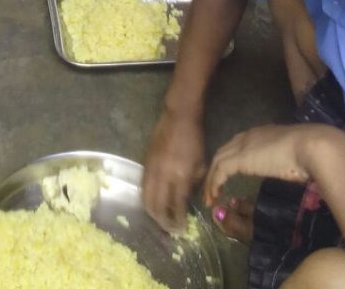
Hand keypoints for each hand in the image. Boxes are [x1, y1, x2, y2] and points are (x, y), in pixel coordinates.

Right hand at [143, 110, 207, 233]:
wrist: (179, 117)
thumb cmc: (194, 140)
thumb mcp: (201, 164)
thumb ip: (194, 185)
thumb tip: (187, 199)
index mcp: (180, 177)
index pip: (175, 206)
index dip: (177, 220)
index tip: (181, 228)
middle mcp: (162, 175)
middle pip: (156, 206)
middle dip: (162, 220)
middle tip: (168, 227)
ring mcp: (151, 168)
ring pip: (145, 197)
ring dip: (151, 211)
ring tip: (159, 217)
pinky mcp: (144, 162)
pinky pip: (142, 185)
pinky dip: (147, 197)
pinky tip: (153, 201)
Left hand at [203, 124, 334, 208]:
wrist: (311, 147)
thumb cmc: (309, 154)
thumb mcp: (295, 157)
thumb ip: (287, 161)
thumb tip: (293, 170)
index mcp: (261, 134)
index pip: (238, 146)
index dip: (230, 161)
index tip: (227, 177)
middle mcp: (248, 136)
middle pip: (224, 152)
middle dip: (216, 170)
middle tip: (213, 188)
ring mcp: (242, 146)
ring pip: (218, 161)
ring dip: (211, 180)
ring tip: (209, 198)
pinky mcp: (239, 158)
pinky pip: (219, 171)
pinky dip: (214, 184)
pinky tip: (214, 197)